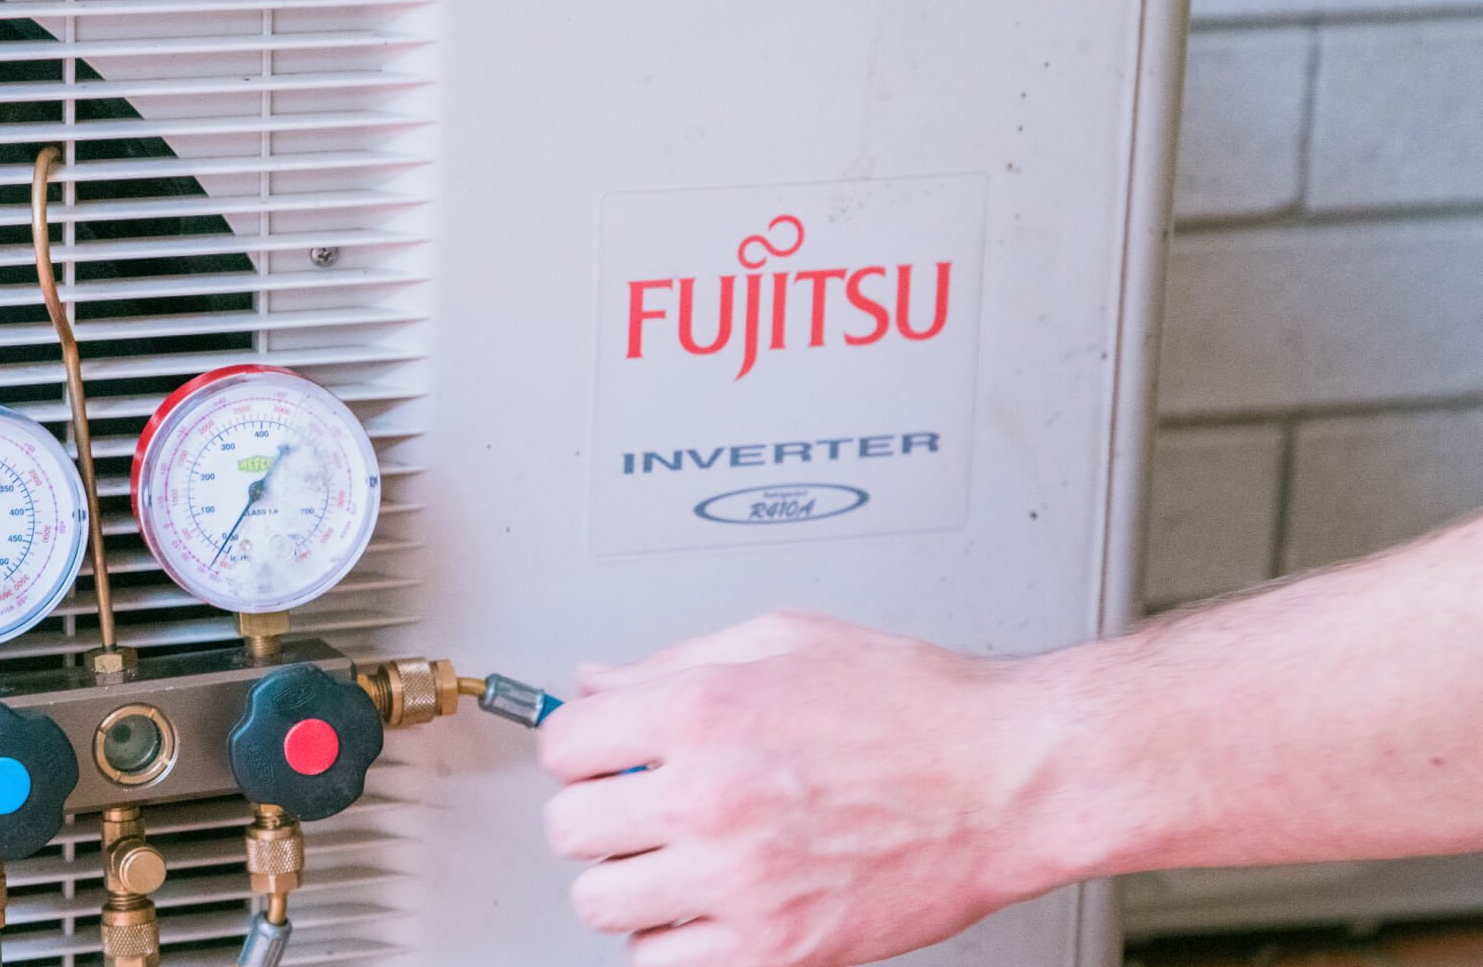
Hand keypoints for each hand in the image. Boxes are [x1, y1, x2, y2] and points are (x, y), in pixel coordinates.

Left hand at [538, 611, 1067, 966]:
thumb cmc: (915, 705)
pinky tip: (704, 906)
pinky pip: (661, 965)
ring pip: (603, 905)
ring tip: (670, 858)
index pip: (565, 743)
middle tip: (633, 807)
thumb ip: (676, 660)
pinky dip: (669, 941)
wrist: (1008, 778)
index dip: (581, 746)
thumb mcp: (785, 639)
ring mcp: (740, 880)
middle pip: (570, 828)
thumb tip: (598, 682)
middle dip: (594, 812)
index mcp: (703, 709)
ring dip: (625, 881)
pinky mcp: (777, 947)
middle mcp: (710, 796)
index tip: (602, 755)